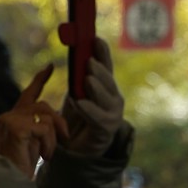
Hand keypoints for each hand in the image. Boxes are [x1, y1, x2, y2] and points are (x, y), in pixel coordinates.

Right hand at [0, 63, 67, 172]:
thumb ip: (40, 126)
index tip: (50, 67)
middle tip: (62, 140)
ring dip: (53, 139)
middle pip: (44, 106)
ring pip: (47, 117)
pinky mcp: (16, 128)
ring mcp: (10, 120)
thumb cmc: (22, 168)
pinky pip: (45, 128)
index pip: (29, 93)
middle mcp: (8, 115)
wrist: (9, 184)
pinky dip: (49, 144)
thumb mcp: (34, 143)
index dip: (40, 79)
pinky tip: (42, 156)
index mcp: (12, 118)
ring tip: (45, 156)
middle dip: (58, 123)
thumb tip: (56, 117)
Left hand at [59, 37, 125, 158]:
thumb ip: (76, 77)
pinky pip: (97, 118)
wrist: (77, 148)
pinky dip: (89, 110)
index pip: (106, 65)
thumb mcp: (75, 93)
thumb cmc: (77, 117)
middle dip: (99, 70)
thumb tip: (74, 54)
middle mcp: (113, 97)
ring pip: (105, 98)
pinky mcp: (106, 129)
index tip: (95, 39)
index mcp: (106, 85)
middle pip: (108, 80)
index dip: (102, 52)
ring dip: (96, 88)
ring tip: (87, 80)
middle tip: (88, 61)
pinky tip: (80, 102)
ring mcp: (113, 113)